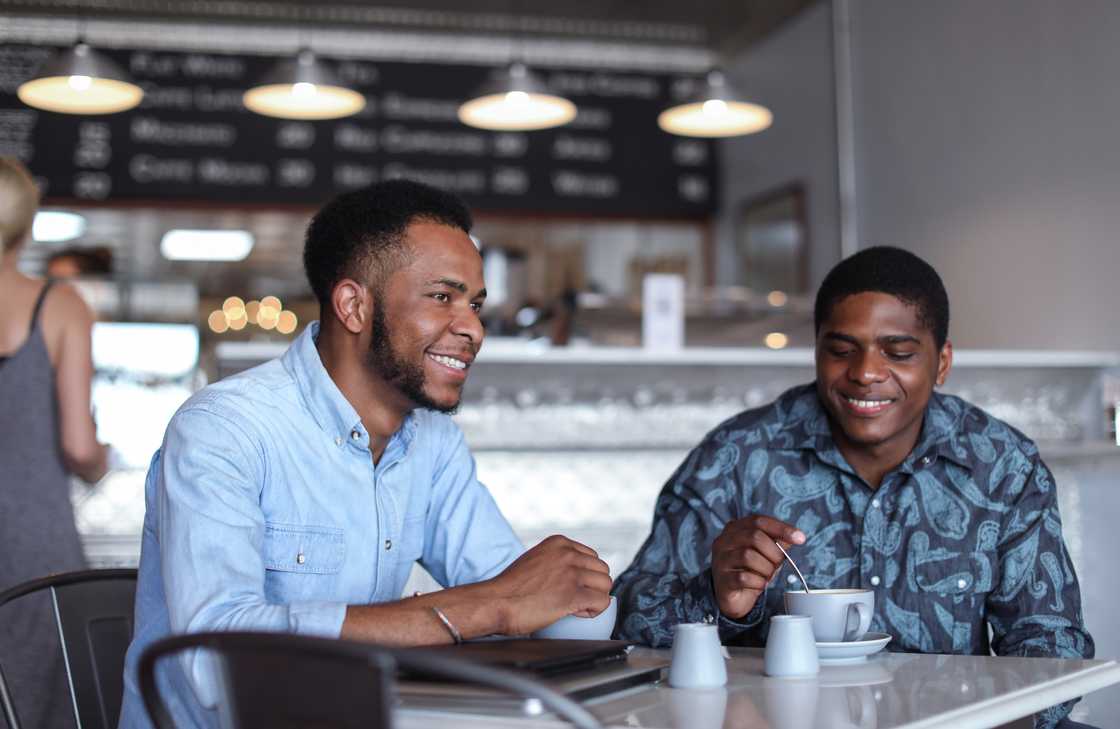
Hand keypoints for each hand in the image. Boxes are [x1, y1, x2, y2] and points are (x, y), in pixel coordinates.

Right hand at [486, 535, 612, 635]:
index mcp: (559, 543)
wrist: (494, 602)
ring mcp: (571, 573)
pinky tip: (577, 613)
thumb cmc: (510, 588)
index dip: (585, 575)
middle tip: (576, 599)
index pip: (592, 557)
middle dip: (593, 587)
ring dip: (595, 598)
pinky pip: (602, 602)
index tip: (572, 587)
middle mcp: (567, 553)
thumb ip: (554, 560)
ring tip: (576, 607)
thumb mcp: (535, 559)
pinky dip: (594, 611)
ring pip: (605, 585)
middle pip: (602, 570)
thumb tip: (572, 573)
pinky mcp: (572, 594)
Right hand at [711, 515, 804, 618]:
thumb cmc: (749, 570)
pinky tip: (760, 584)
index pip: (759, 521)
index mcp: (734, 529)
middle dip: (774, 552)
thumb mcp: (765, 553)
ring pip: (748, 556)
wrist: (731, 596)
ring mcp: (721, 560)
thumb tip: (795, 537)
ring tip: (768, 575)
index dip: (781, 528)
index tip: (800, 538)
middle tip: (779, 564)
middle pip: (754, 536)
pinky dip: (758, 582)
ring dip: (766, 568)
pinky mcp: (723, 580)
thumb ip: (777, 543)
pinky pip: (744, 577)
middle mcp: (724, 541)